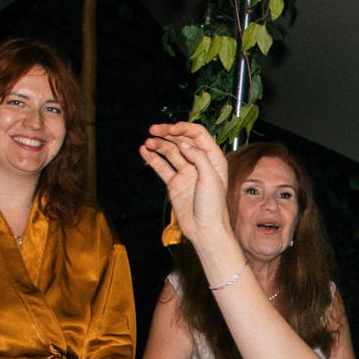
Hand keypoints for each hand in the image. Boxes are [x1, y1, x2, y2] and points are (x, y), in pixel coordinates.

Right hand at [138, 122, 232, 244]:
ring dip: (158, 145)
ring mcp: (186, 172)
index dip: (184, 128)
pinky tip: (144, 150)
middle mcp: (199, 162)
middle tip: (153, 129)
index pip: (198, 135)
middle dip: (167, 133)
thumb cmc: (214, 206)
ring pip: (170, 152)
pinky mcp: (175, 182)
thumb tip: (183, 143)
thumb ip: (198, 157)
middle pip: (181, 140)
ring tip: (147, 143)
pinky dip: (153, 158)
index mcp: (213, 158)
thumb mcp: (210, 178)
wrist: (205, 229)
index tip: (171, 129)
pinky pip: (162, 166)